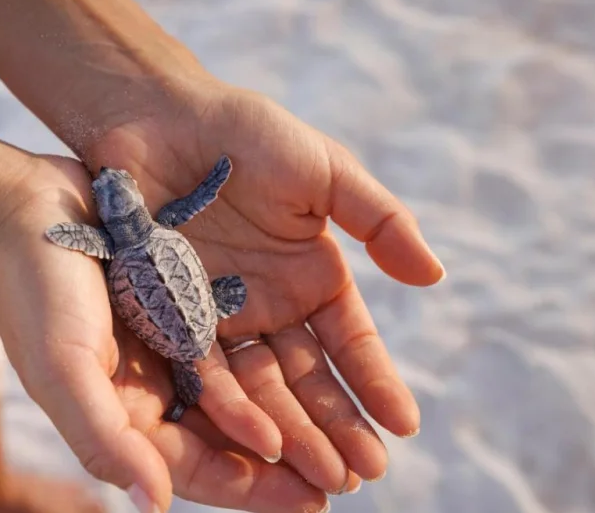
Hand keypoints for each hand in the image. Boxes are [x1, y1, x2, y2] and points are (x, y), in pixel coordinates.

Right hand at [0, 156, 321, 512]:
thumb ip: (102, 437)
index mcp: (122, 416)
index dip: (252, 491)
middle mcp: (151, 389)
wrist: (20, 207)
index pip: (195, 469)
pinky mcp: (183, 303)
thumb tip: (153, 503)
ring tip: (351, 432)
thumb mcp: (62, 366)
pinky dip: (275, 358)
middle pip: (229, 439)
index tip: (313, 503)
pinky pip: (240, 340)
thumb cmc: (32, 290)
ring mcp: (170, 345)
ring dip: (294, 414)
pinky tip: (317, 361)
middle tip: (354, 475)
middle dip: (288, 462)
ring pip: (243, 394)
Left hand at [82, 81, 445, 497]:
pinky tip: (256, 443)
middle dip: (338, 425)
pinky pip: (202, 368)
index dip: (376, 382)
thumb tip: (434, 277)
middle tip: (364, 474)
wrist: (159, 118)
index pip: (351, 342)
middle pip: (309, 377)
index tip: (404, 425)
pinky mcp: (171, 317)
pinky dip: (230, 407)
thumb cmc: (245, 135)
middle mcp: (270, 306)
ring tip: (320, 476)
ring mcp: (221, 316)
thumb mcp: (325, 170)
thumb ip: (379, 219)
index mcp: (311, 275)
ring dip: (291, 431)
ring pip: (261, 386)